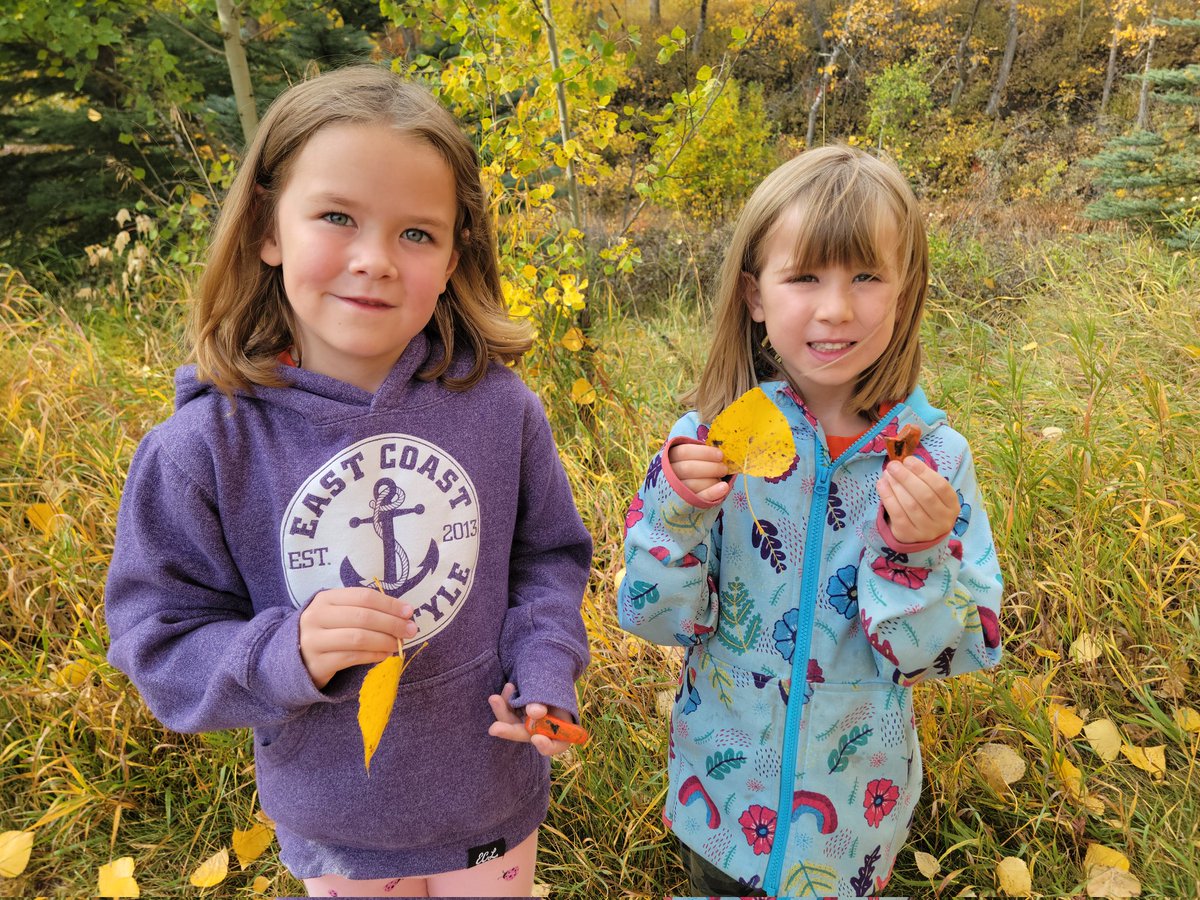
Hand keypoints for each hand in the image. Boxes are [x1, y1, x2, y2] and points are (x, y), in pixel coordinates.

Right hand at [299, 587, 418, 688]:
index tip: (409, 612)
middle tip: (411, 630)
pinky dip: (373, 656)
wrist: (295, 659)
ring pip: (358, 638)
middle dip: (392, 623)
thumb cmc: (327, 632)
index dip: (389, 604)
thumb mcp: (339, 614)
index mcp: (325, 598)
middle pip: (363, 617)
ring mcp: (314, 640)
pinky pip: (352, 658)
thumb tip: (403, 614)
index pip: (363, 597)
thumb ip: (365, 610)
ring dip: (385, 640)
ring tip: (398, 644)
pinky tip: (385, 655)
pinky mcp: (317, 663)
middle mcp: (316, 616)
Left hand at [487, 682, 574, 757]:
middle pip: (525, 735)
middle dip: (508, 731)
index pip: (555, 745)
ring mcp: (528, 723)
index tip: (536, 738)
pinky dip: (506, 700)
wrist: (551, 673)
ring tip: (494, 698)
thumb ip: (545, 703)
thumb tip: (534, 712)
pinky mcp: (517, 713)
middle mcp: (541, 730)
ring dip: (502, 711)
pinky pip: (508, 710)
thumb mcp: (555, 693)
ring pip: (512, 723)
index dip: (545, 746)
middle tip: (493, 729)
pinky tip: (509, 688)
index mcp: (560, 730)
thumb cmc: (558, 687)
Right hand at [667, 442, 730, 503]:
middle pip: (688, 469)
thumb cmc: (687, 471)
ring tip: (722, 478)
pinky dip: (712, 492)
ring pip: (692, 484)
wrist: (676, 495)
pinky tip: (724, 487)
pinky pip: (699, 498)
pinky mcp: (684, 505)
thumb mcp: (686, 459)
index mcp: (668, 459)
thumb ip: (699, 455)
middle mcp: (667, 475)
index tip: (720, 455)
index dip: (704, 452)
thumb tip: (719, 452)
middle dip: (710, 467)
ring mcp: (674, 491)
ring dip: (712, 480)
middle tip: (724, 468)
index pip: (684, 452)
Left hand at [877, 455, 959, 544]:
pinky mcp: (909, 536)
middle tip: (893, 465)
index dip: (923, 471)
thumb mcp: (932, 494)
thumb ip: (922, 479)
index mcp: (952, 506)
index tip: (908, 460)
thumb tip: (903, 463)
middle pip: (924, 495)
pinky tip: (881, 485)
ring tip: (887, 474)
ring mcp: (927, 531)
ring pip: (910, 505)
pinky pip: (897, 514)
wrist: (919, 536)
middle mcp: (943, 520)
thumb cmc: (925, 508)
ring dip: (896, 486)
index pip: (940, 486)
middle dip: (906, 477)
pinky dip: (888, 497)